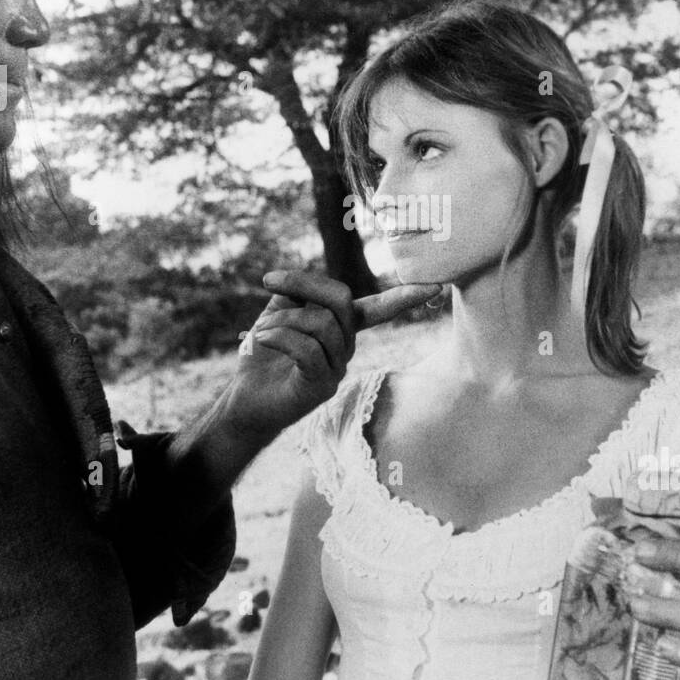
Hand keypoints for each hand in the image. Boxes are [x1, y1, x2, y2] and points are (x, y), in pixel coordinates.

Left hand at [219, 270, 440, 437]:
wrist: (245, 399)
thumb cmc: (264, 354)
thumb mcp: (278, 312)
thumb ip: (296, 292)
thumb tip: (302, 280)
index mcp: (341, 328)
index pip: (378, 309)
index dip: (404, 297)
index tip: (434, 286)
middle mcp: (346, 348)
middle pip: (341, 301)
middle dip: (304, 285)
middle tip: (270, 283)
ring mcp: (337, 369)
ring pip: (321, 324)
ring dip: (282, 319)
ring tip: (261, 330)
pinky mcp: (322, 387)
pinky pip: (307, 349)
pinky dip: (278, 337)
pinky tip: (261, 340)